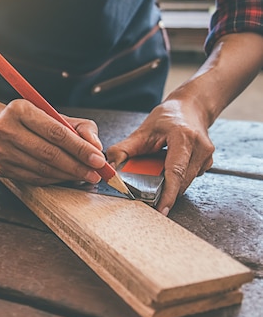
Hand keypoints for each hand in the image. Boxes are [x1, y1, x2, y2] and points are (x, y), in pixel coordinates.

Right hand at [0, 99, 107, 184]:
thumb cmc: (27, 120)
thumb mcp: (53, 114)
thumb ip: (79, 126)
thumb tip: (95, 145)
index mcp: (20, 110)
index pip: (55, 132)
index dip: (79, 148)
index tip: (97, 158)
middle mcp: (6, 129)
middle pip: (49, 153)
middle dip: (77, 165)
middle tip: (95, 172)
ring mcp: (2, 150)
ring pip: (42, 168)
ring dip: (68, 175)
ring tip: (84, 175)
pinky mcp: (1, 167)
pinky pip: (34, 177)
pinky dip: (54, 179)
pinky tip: (66, 176)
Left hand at [107, 98, 214, 214]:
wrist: (191, 107)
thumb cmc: (168, 117)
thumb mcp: (142, 131)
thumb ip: (123, 150)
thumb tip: (109, 167)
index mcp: (183, 137)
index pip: (175, 172)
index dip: (168, 194)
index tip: (161, 209)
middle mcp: (199, 147)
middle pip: (181, 181)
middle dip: (164, 190)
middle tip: (147, 194)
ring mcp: (207, 156)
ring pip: (186, 182)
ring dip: (170, 183)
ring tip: (158, 170)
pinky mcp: (208, 162)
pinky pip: (190, 178)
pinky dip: (177, 178)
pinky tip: (169, 166)